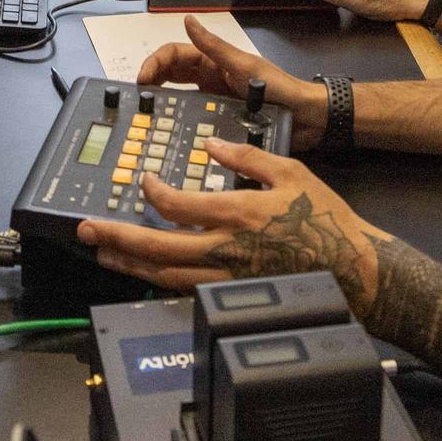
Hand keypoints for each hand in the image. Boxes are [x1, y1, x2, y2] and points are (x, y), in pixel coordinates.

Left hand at [76, 139, 386, 310]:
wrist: (353, 267)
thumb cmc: (326, 220)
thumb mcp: (290, 172)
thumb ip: (246, 158)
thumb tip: (213, 146)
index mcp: (236, 213)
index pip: (176, 205)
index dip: (151, 192)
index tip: (143, 181)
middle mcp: (225, 249)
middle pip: (157, 248)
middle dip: (117, 238)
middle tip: (87, 231)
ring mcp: (227, 277)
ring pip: (166, 276)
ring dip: (131, 264)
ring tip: (104, 254)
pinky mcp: (234, 294)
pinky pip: (188, 292)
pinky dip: (160, 284)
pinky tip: (146, 276)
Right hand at [140, 16, 326, 149]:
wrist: (306, 118)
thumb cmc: (279, 87)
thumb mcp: (243, 65)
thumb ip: (214, 46)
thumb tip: (187, 20)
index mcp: (213, 61)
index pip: (174, 54)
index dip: (155, 62)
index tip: (141, 80)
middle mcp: (210, 78)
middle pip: (172, 74)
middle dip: (152, 80)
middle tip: (137, 98)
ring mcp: (214, 99)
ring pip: (178, 95)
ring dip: (161, 99)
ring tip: (147, 114)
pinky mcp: (220, 118)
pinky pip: (192, 116)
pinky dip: (177, 119)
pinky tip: (169, 131)